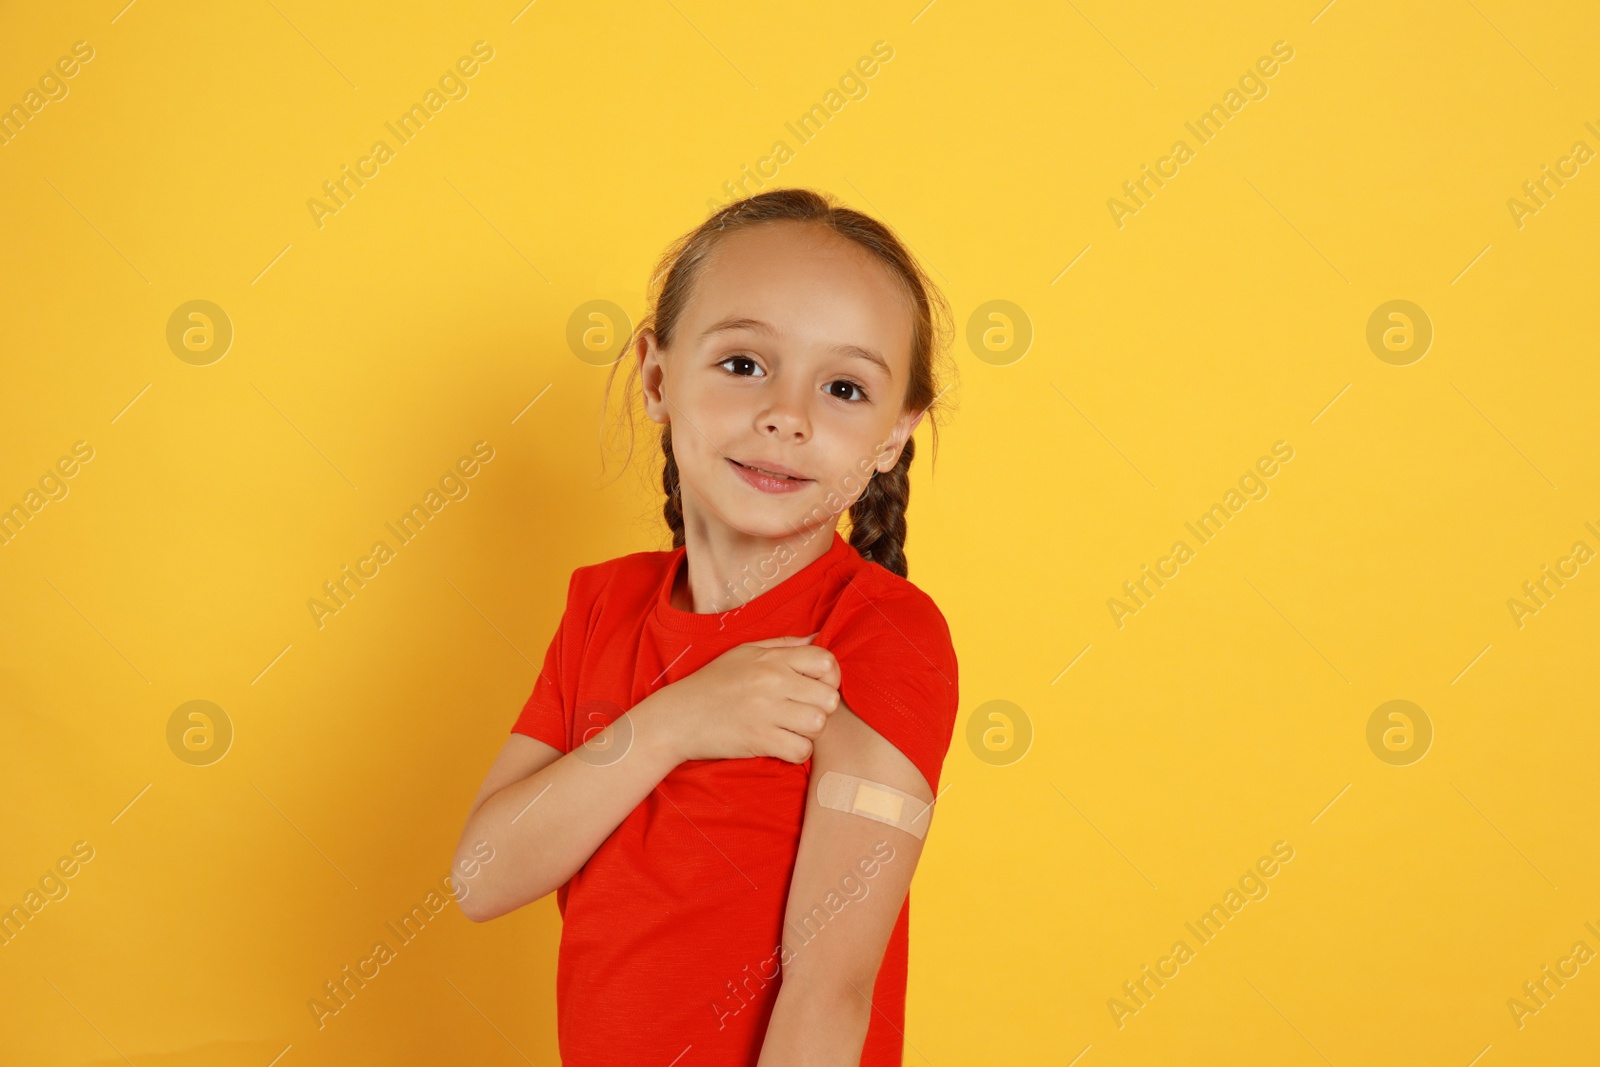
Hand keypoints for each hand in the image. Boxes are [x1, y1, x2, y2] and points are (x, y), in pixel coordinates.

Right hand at [653, 633, 840, 764]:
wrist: (677, 717)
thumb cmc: (712, 683)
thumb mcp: (744, 652)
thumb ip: (783, 644)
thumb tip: (818, 637)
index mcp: (772, 658)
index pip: (826, 662)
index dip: (829, 677)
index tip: (815, 686)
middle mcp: (773, 682)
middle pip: (829, 698)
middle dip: (821, 708)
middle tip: (803, 711)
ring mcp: (767, 712)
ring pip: (819, 725)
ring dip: (809, 731)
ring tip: (791, 728)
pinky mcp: (760, 740)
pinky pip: (801, 750)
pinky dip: (796, 751)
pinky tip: (782, 744)